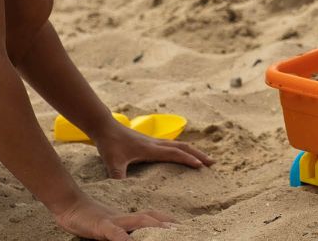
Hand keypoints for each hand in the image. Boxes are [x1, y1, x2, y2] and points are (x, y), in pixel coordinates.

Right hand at [54, 196, 174, 240]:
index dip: (168, 221)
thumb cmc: (90, 219)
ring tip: (167, 233)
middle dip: (167, 223)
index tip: (183, 227)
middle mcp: (124, 218)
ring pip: (137, 221)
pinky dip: (123, 238)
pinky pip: (114, 232)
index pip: (152, 217)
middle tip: (183, 230)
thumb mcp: (110, 227)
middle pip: (150, 217)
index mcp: (128, 218)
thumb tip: (133, 235)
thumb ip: (124, 230)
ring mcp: (113, 220)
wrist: (69, 206)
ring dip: (154, 226)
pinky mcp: (100, 226)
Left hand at [95, 124, 212, 178]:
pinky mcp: (150, 142)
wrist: (105, 126)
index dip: (188, 159)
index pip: (174, 154)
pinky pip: (172, 145)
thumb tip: (122, 191)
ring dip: (193, 151)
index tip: (201, 166)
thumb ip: (118, 176)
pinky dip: (183, 149)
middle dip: (198, 154)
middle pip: (183, 147)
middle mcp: (155, 144)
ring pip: (179, 145)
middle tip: (212, 162)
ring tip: (204, 159)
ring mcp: (154, 142)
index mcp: (150, 149)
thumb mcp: (112, 163)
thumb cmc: (110, 144)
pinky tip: (184, 154)